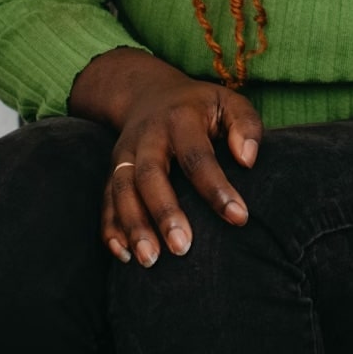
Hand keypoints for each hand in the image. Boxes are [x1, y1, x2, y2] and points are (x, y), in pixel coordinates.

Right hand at [73, 49, 262, 265]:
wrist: (147, 92)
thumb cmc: (200, 106)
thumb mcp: (229, 102)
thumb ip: (245, 125)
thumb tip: (248, 160)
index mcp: (180, 119)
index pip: (197, 156)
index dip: (216, 188)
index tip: (239, 218)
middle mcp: (147, 137)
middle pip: (149, 175)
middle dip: (164, 213)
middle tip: (182, 248)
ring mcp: (124, 155)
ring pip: (122, 190)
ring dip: (133, 226)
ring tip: (150, 260)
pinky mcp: (112, 171)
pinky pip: (105, 201)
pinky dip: (110, 228)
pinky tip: (124, 255)